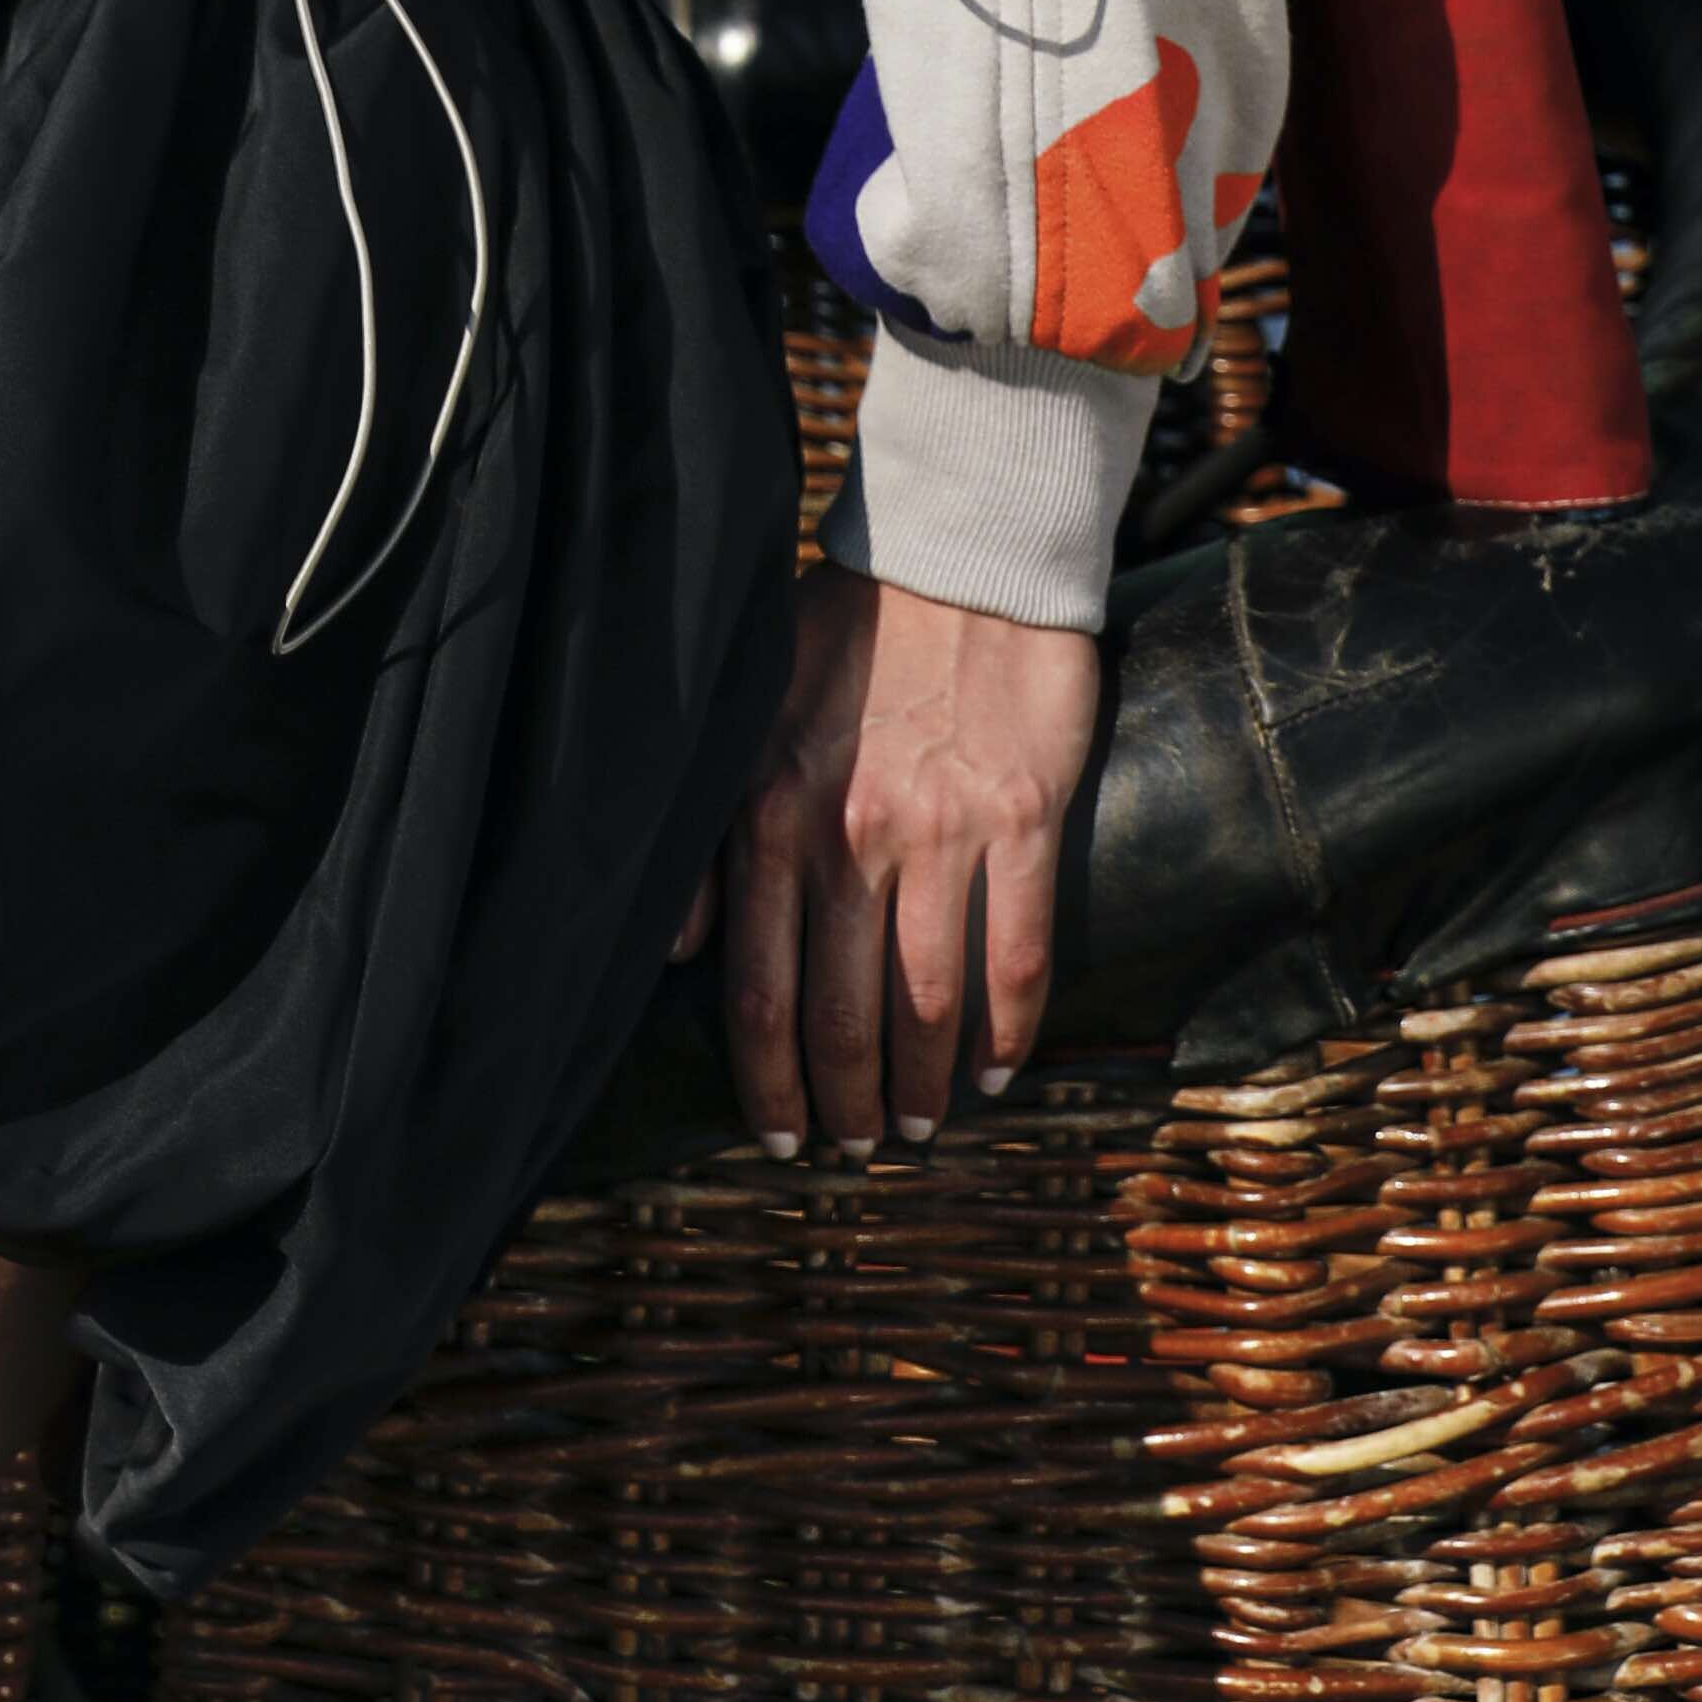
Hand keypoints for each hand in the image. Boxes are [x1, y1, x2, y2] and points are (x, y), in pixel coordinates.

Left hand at [696, 565, 1099, 1152]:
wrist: (959, 556)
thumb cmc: (845, 631)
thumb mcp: (746, 719)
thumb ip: (709, 834)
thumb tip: (677, 952)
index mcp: (770, 815)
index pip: (758, 993)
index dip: (768, 1084)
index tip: (779, 1136)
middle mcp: (848, 836)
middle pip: (841, 1016)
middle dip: (846, 1104)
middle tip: (857, 1145)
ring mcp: (942, 834)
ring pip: (928, 1003)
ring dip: (923, 1084)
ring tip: (920, 1124)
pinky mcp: (1024, 821)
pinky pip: (1015, 956)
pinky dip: (1006, 1033)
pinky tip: (996, 1072)